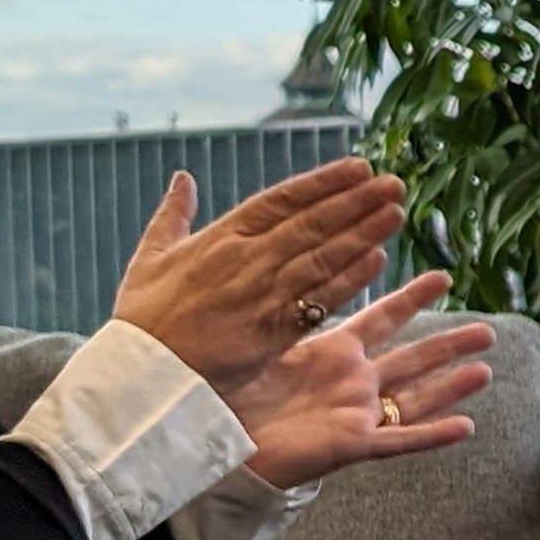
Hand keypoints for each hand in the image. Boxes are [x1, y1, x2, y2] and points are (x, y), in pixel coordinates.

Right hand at [111, 159, 410, 395]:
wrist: (144, 372)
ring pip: (322, 256)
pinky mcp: (273, 331)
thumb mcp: (150, 257)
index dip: (323, 182)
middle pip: (312, 223)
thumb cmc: (143, 318)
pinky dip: (349, 279)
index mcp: (220, 238)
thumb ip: (172, 215)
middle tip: (394, 183)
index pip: (281, 200)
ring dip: (362, 233)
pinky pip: (318, 300)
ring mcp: (262, 295)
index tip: (359, 167)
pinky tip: (378, 260)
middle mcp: (247, 260)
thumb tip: (183, 177)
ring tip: (396, 212)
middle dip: (356, 201)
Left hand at [225, 273, 495, 488]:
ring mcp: (357, 414)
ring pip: (416, 398)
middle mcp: (353, 382)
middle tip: (488, 330)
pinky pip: (400, 440)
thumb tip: (287, 270)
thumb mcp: (264, 345)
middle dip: (450, 344)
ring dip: (452, 386)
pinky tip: (467, 427)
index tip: (443, 278)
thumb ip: (288, 314)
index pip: (382, 318)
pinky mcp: (353, 444)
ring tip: (486, 370)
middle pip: (413, 359)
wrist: (221, 445)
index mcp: (332, 352)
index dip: (412, 298)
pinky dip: (433, 434)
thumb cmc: (231, 394)